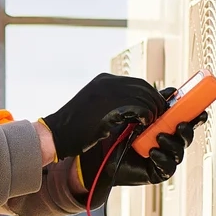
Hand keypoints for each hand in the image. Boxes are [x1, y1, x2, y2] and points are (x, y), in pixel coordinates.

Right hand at [40, 73, 168, 158]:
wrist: (56, 135)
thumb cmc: (75, 127)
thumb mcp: (96, 107)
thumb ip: (115, 103)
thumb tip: (137, 109)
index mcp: (104, 80)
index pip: (137, 82)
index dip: (150, 95)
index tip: (155, 108)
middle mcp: (107, 82)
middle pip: (144, 87)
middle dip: (155, 101)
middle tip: (159, 116)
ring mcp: (108, 93)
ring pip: (144, 96)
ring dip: (152, 110)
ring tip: (151, 122)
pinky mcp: (109, 106)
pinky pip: (138, 107)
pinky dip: (145, 116)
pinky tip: (143, 124)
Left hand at [80, 109, 202, 194]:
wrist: (102, 151)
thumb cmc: (119, 131)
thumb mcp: (138, 112)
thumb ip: (155, 103)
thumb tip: (172, 91)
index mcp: (166, 128)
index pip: (186, 122)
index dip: (196, 117)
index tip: (202, 112)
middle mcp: (168, 144)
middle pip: (186, 138)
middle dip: (187, 131)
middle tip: (181, 125)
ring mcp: (164, 158)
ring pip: (179, 152)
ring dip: (172, 143)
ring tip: (159, 137)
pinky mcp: (158, 172)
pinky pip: (168, 167)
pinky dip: (163, 158)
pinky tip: (153, 152)